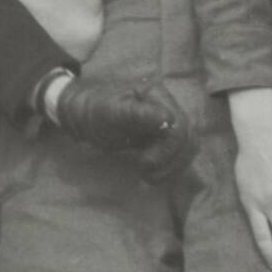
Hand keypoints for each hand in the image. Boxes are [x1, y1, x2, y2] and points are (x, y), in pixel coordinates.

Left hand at [45, 74, 196, 180]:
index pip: (179, 127)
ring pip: (188, 147)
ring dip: (173, 167)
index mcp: (157, 94)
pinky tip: (154, 174)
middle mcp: (169, 105)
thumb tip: (168, 120)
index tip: (144, 163)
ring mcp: (169, 120)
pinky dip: (171, 167)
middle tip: (146, 173)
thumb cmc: (93, 110)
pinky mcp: (165, 134)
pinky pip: (180, 152)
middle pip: (188, 138)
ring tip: (149, 176)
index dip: (168, 150)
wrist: (83, 112)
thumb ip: (136, 115)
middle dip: (170, 161)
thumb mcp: (109, 113)